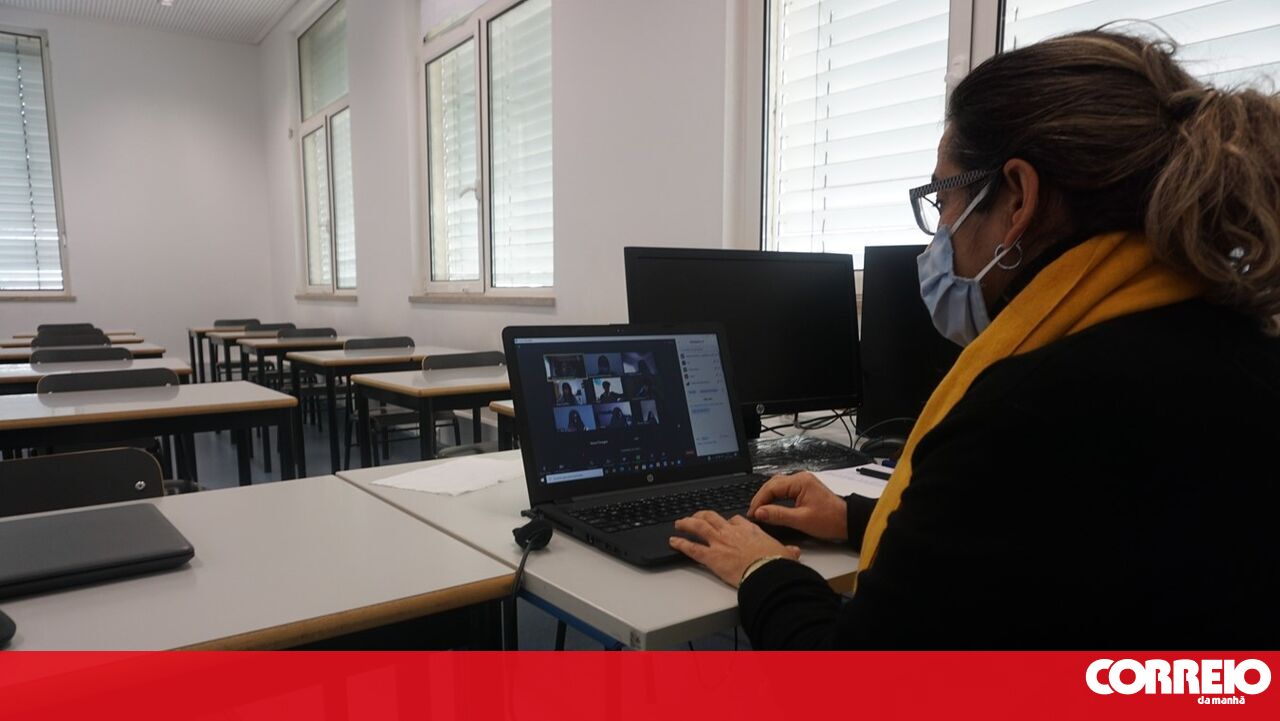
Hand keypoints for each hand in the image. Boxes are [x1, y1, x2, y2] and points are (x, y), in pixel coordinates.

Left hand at [669, 510, 800, 587]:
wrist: (767, 572)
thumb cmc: (775, 563)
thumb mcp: (785, 554)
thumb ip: (788, 551)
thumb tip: (794, 552)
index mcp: (749, 530)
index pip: (736, 520)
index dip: (729, 521)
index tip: (726, 523)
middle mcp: (731, 532)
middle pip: (712, 517)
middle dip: (702, 515)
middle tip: (696, 516)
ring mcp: (719, 543)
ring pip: (698, 527)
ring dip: (687, 523)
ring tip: (679, 523)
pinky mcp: (711, 556)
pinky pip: (692, 548)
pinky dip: (681, 544)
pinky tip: (673, 542)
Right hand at [748, 472, 847, 541]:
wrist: (848, 522)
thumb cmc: (830, 520)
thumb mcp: (801, 520)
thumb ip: (778, 515)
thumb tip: (759, 512)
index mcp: (800, 481)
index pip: (771, 487)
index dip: (759, 500)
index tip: (752, 513)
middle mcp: (801, 478)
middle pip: (773, 484)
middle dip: (761, 498)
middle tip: (754, 513)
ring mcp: (803, 483)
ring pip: (778, 486)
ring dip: (768, 498)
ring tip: (760, 511)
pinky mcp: (804, 489)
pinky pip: (785, 490)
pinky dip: (776, 498)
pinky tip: (771, 507)